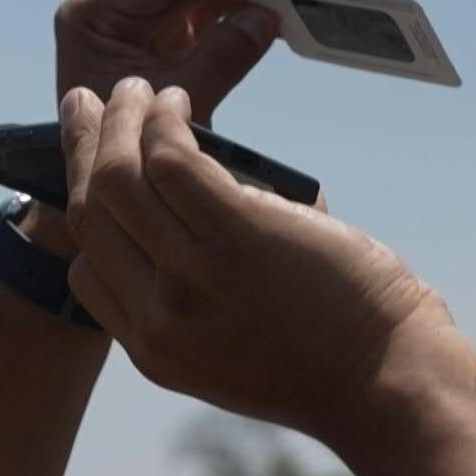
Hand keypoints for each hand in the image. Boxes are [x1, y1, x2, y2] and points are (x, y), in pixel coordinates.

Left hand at [53, 0, 280, 125]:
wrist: (114, 181)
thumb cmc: (128, 147)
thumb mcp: (174, 103)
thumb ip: (219, 60)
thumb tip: (267, 18)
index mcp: (93, 15)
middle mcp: (118, 5)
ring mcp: (147, 17)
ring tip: (276, 11)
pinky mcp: (175, 34)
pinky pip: (212, 6)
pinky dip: (240, 9)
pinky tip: (267, 22)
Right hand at [57, 77, 452, 437]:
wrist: (391, 386)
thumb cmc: (338, 364)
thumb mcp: (238, 355)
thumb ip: (200, 304)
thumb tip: (190, 221)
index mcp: (157, 352)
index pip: (86, 271)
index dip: (84, 210)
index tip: (93, 169)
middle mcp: (161, 317)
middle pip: (91, 215)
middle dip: (83, 149)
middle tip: (87, 103)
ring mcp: (195, 276)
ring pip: (122, 177)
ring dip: (122, 121)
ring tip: (135, 90)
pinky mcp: (240, 235)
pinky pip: (177, 161)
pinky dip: (168, 121)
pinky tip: (178, 103)